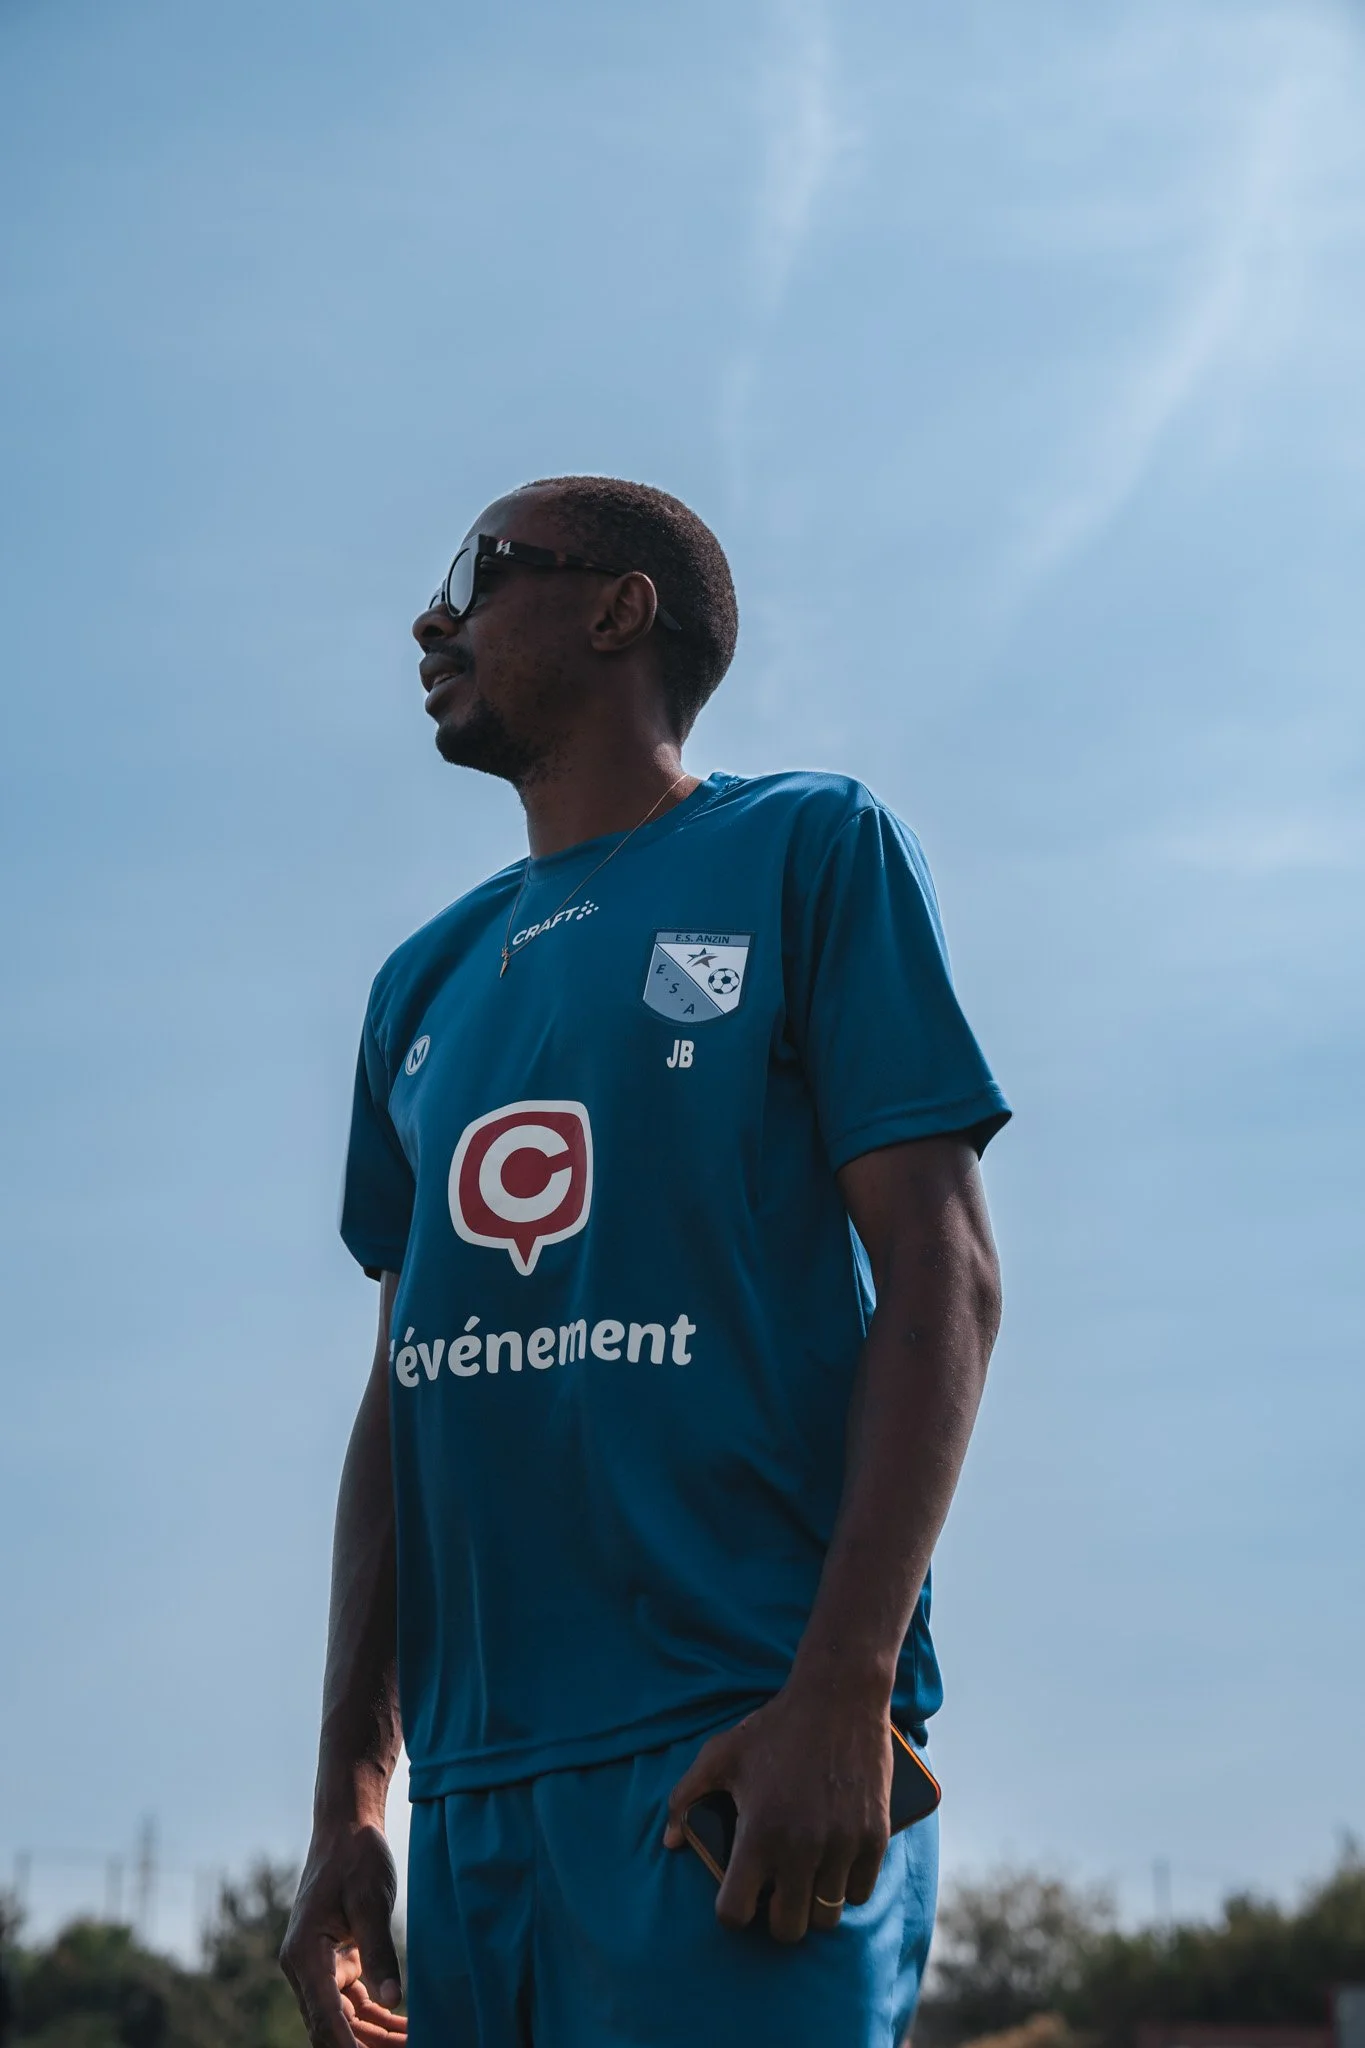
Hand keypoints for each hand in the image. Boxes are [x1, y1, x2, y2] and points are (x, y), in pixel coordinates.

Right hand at [280, 1822, 406, 2046]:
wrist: (347, 1827)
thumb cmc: (356, 1857)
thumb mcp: (372, 1901)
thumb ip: (380, 1951)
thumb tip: (393, 2001)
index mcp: (304, 1954)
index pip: (325, 2016)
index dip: (348, 2047)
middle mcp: (304, 1968)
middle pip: (333, 2026)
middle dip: (366, 2047)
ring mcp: (320, 1968)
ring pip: (346, 2020)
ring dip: (376, 2038)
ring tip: (413, 2043)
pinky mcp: (336, 1964)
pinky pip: (355, 2003)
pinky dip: (378, 2018)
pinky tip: (405, 2029)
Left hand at [664, 1684, 892, 1943]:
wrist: (839, 1695)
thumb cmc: (775, 1726)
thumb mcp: (720, 1754)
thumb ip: (685, 1797)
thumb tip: (670, 1841)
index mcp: (758, 1833)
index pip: (735, 1912)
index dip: (732, 1911)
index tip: (739, 1895)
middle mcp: (800, 1848)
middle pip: (787, 1930)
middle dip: (777, 1915)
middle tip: (777, 1891)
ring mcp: (841, 1845)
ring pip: (826, 1918)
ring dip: (814, 1902)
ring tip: (807, 1878)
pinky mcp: (874, 1837)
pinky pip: (860, 1892)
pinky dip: (848, 1884)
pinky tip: (836, 1863)